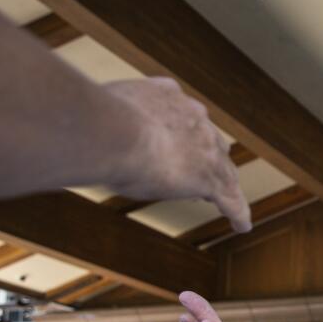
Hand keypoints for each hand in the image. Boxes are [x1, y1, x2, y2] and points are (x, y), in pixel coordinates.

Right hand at [104, 77, 251, 232]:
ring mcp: (205, 148)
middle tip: (203, 173)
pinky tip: (241, 226)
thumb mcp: (100, 111)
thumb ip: (103, 118)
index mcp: (168, 95)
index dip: (183, 133)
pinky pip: (231, 199)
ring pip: (223, 170)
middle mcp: (193, 117)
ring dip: (225, 184)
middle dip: (208, 156)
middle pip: (210, 141)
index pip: (183, 116)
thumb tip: (81, 129)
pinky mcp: (209, 178)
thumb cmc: (94, 121)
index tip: (178, 144)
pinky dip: (237, 213)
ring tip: (229, 199)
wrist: (111, 131)